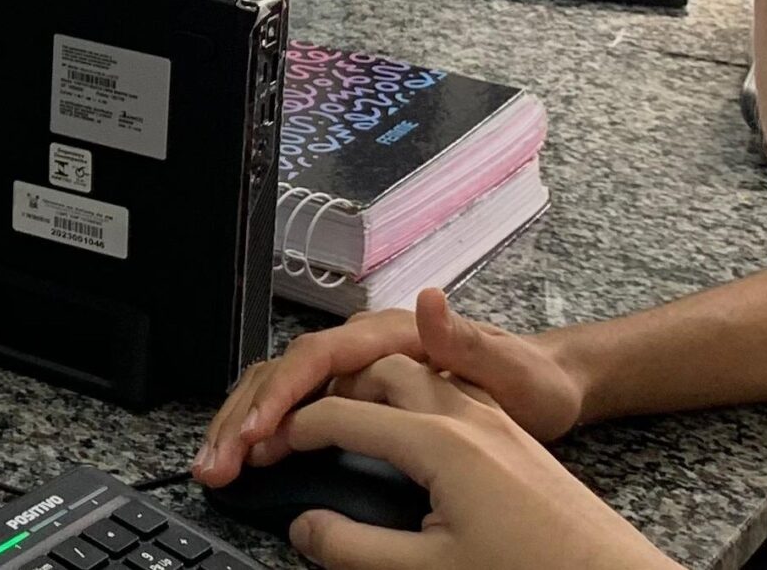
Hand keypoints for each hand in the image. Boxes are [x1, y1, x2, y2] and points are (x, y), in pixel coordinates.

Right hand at [196, 289, 587, 485]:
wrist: (551, 386)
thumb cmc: (535, 387)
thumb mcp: (514, 376)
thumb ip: (467, 346)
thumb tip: (428, 300)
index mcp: (398, 338)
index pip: (320, 359)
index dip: (281, 398)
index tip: (257, 438)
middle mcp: (370, 344)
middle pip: (287, 371)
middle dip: (243, 417)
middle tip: (216, 464)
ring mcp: (361, 366)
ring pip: (284, 386)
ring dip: (243, 425)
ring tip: (215, 465)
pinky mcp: (360, 390)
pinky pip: (300, 403)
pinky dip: (265, 430)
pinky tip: (247, 455)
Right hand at [277, 357, 671, 569]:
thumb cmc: (541, 569)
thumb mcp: (439, 569)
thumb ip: (359, 546)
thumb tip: (304, 528)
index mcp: (439, 433)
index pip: (336, 413)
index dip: (283, 435)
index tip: (251, 460)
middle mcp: (456, 403)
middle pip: (352, 367)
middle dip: (292, 394)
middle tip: (254, 431)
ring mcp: (476, 405)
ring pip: (384, 366)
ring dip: (332, 386)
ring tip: (295, 420)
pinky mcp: (490, 419)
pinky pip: (414, 381)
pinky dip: (370, 393)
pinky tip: (364, 423)